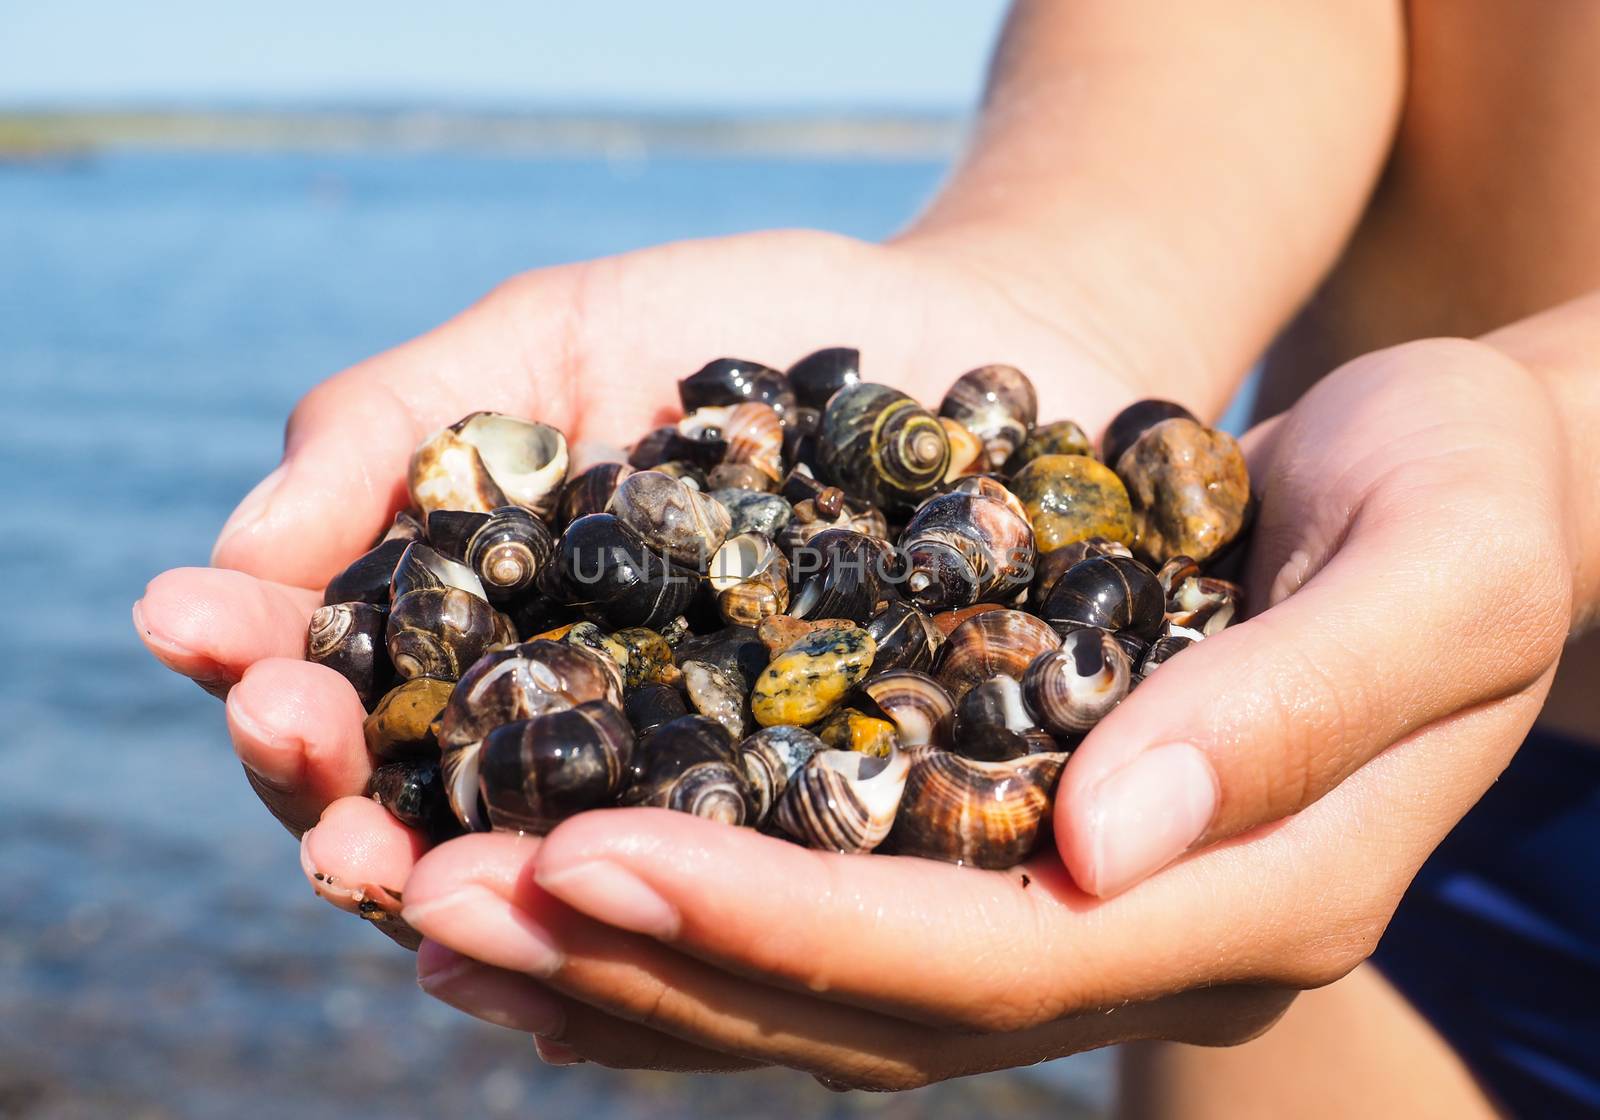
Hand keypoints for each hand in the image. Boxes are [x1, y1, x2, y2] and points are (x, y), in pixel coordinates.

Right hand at [131, 230, 1152, 928]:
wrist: (964, 338)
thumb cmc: (737, 327)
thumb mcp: (548, 340)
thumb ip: (391, 426)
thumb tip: (231, 555)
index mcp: (478, 644)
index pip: (344, 694)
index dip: (276, 689)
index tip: (232, 665)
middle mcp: (568, 748)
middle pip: (424, 816)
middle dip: (346, 808)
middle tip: (316, 800)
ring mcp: (695, 800)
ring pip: (562, 880)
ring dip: (480, 897)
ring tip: (424, 884)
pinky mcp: (827, 830)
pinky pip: (749, 890)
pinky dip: (679, 917)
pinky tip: (630, 934)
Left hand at [395, 338, 1572, 1085]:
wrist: (1454, 481)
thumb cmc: (1469, 495)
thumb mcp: (1441, 565)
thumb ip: (1293, 713)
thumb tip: (1098, 839)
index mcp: (1244, 900)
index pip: (977, 957)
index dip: (778, 926)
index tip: (588, 861)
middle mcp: (1132, 939)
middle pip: (861, 1002)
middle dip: (647, 956)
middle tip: (438, 897)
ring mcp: (1063, 914)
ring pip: (814, 987)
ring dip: (620, 956)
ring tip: (430, 904)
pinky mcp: (998, 847)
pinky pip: (815, 911)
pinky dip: (675, 907)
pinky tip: (537, 870)